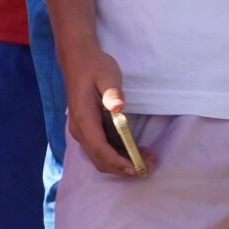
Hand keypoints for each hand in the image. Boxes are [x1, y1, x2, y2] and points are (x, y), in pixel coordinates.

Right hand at [63, 45, 146, 176]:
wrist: (78, 60)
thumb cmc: (94, 67)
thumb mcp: (107, 76)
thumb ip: (112, 93)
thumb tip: (118, 107)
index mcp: (83, 118)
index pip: (99, 148)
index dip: (117, 161)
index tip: (136, 168)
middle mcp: (79, 129)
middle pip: (99, 158)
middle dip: (124, 167)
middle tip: (150, 166)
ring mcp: (82, 130)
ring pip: (100, 156)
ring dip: (122, 163)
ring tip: (148, 160)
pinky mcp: (88, 129)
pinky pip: (102, 148)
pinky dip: (118, 154)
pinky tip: (136, 151)